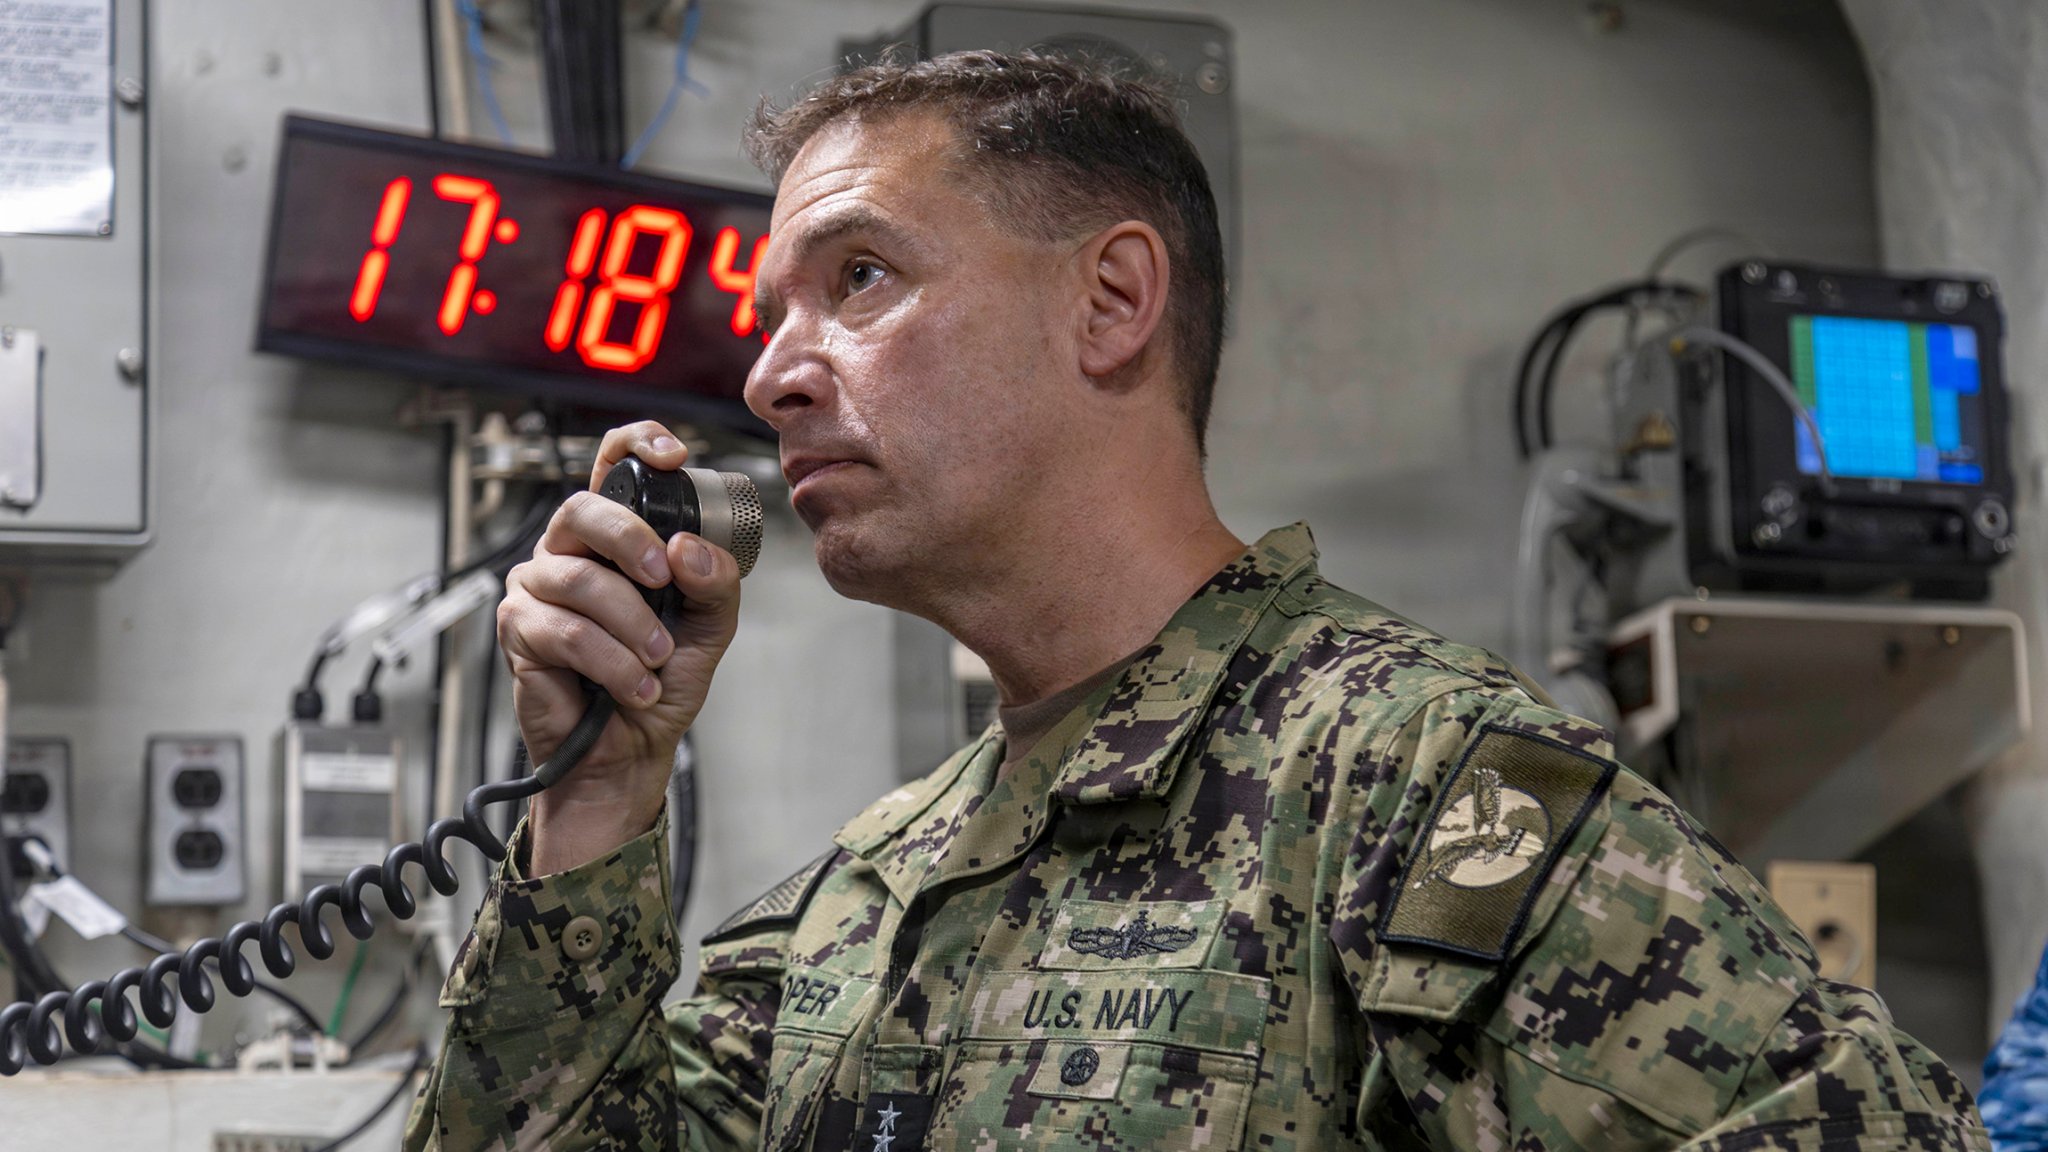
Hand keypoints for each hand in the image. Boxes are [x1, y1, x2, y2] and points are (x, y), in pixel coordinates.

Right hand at [498, 421, 742, 873]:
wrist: (630, 750)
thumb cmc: (660, 680)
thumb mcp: (711, 627)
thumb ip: (714, 582)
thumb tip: (687, 549)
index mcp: (615, 538)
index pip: (611, 464)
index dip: (637, 445)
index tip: (674, 457)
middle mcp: (569, 552)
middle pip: (582, 510)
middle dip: (630, 541)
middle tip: (664, 581)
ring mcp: (537, 587)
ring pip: (580, 581)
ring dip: (632, 626)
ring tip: (657, 661)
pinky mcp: (519, 629)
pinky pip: (567, 632)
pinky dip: (612, 663)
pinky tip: (634, 686)